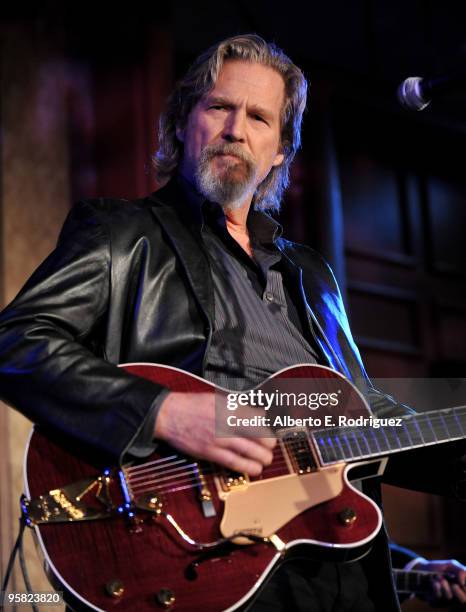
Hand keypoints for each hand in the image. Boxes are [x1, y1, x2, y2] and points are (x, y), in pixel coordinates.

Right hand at [154, 391, 275, 475]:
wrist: (169, 415)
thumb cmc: (193, 404)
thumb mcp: (218, 398)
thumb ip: (239, 407)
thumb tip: (259, 414)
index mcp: (230, 407)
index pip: (259, 419)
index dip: (268, 427)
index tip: (271, 432)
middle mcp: (227, 423)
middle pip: (259, 437)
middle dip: (269, 445)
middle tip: (270, 447)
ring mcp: (219, 439)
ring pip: (249, 453)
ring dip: (262, 459)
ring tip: (265, 461)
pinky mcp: (210, 453)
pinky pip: (233, 463)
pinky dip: (246, 467)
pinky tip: (253, 469)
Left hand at [414, 559, 465, 606]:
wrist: (422, 570)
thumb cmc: (439, 568)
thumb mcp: (451, 565)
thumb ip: (461, 571)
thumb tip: (462, 583)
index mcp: (461, 589)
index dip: (465, 589)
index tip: (460, 582)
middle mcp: (454, 597)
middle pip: (463, 600)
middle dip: (457, 591)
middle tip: (453, 584)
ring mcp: (444, 601)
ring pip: (449, 597)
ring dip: (443, 584)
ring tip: (438, 577)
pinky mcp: (435, 602)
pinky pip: (438, 598)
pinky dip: (435, 587)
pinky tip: (433, 582)